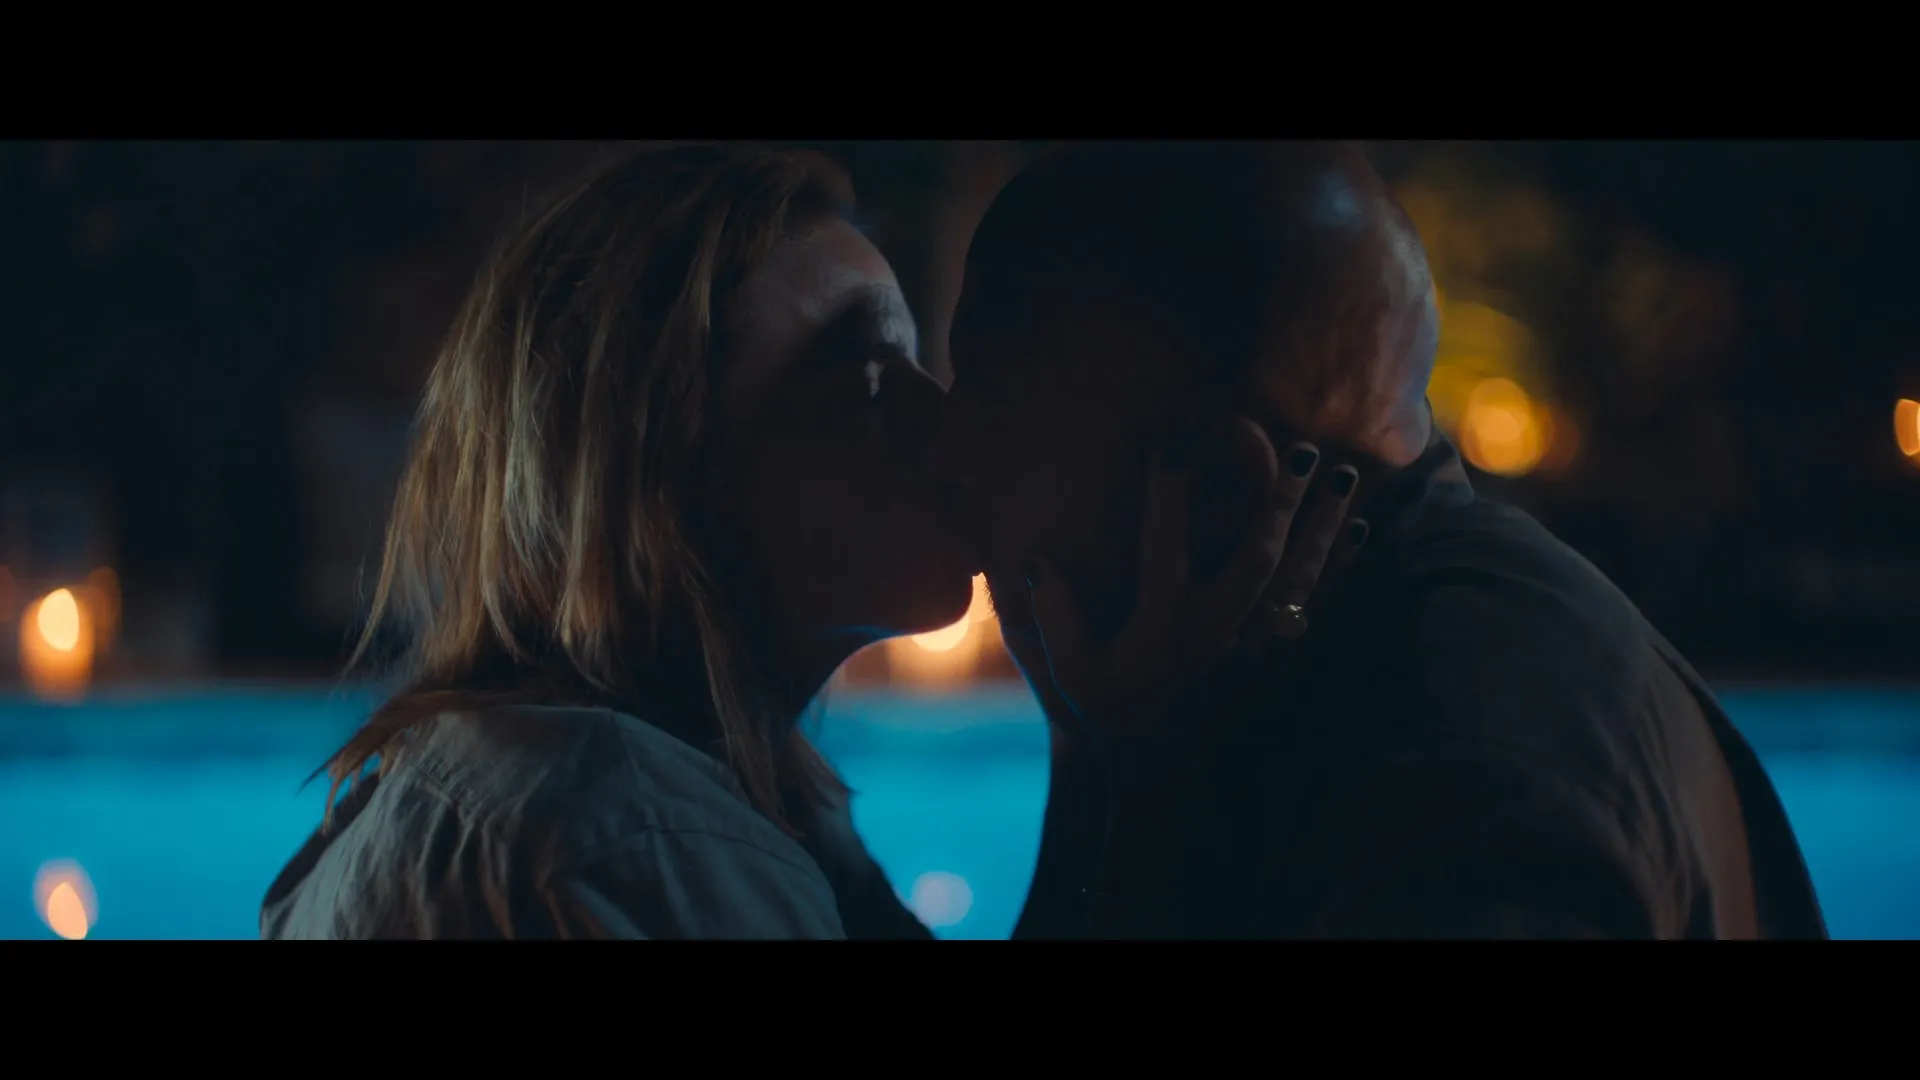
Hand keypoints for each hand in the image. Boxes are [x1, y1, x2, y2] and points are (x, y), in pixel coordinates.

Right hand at [1024, 417, 1366, 773]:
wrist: (1159, 782)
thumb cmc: (1110, 718)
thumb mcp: (1072, 671)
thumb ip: (1056, 616)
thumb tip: (1037, 560)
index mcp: (1161, 623)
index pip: (1165, 545)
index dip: (1169, 494)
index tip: (1174, 443)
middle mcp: (1214, 631)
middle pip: (1255, 557)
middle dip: (1280, 501)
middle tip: (1305, 449)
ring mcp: (1252, 650)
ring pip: (1297, 579)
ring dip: (1322, 525)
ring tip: (1344, 475)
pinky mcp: (1277, 666)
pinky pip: (1316, 612)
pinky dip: (1342, 572)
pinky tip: (1362, 531)